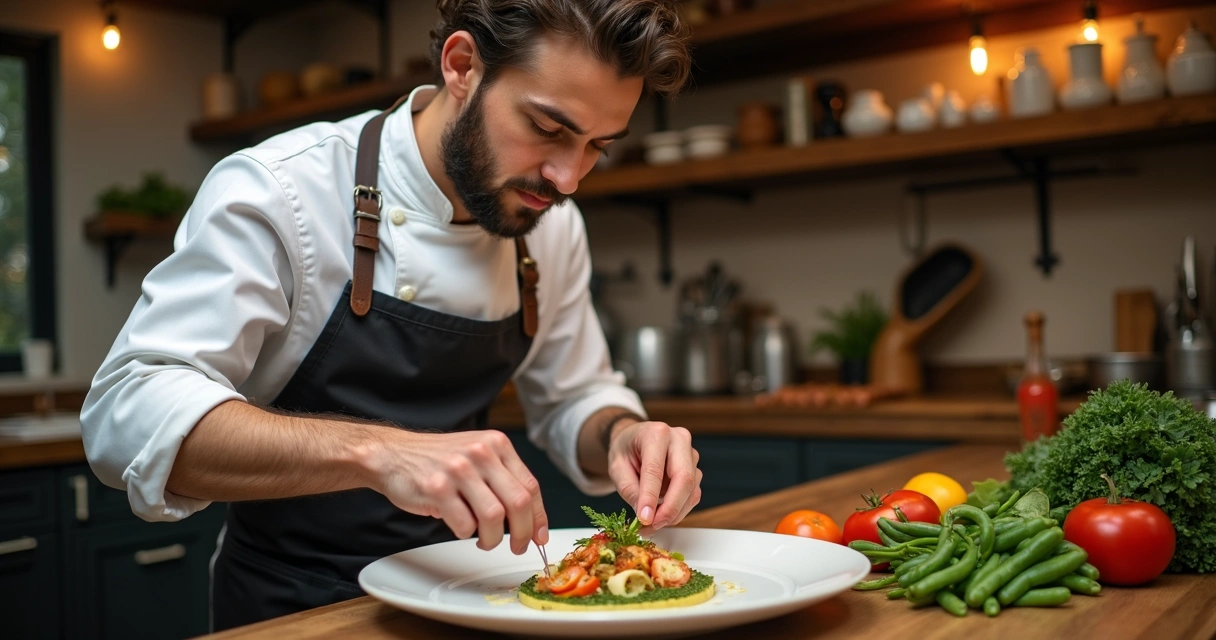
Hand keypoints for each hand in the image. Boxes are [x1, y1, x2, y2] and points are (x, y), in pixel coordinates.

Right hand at [362, 429, 548, 553]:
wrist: (393, 454)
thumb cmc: (438, 460)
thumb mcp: (477, 455)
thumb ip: (503, 478)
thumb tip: (531, 519)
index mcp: (497, 444)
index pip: (530, 486)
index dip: (539, 517)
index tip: (540, 536)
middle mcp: (481, 453)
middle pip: (518, 503)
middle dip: (523, 534)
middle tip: (519, 547)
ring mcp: (458, 470)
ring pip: (494, 518)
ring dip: (493, 540)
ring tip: (485, 542)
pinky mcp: (437, 488)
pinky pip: (464, 525)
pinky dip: (465, 534)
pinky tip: (460, 526)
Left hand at [607, 421, 701, 536]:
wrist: (635, 440)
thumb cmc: (626, 450)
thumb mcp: (616, 467)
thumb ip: (629, 489)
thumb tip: (644, 514)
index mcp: (656, 433)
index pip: (655, 469)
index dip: (650, 496)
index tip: (644, 518)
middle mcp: (679, 439)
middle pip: (684, 479)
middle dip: (670, 508)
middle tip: (653, 525)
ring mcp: (691, 454)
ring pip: (691, 491)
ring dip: (673, 513)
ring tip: (651, 524)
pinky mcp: (695, 469)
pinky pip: (692, 495)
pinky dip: (678, 510)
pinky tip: (661, 516)